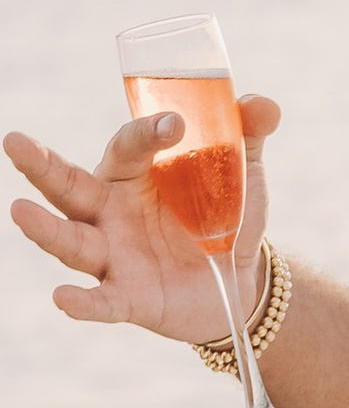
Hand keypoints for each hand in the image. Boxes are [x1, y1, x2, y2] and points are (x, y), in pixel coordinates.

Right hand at [5, 97, 279, 339]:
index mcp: (132, 172)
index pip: (130, 145)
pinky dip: (82, 303)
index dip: (148, 133)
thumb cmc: (224, 213)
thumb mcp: (241, 173)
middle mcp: (110, 211)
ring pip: (72, 242)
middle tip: (13, 142)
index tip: (174, 124)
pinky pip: (101, 301)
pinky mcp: (128, 297)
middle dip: (39, 166)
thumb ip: (247, 136)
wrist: (240, 280)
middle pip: (67, 186)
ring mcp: (114, 255)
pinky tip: (63, 299)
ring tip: (19, 211)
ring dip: (46, 230)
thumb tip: (265, 104)